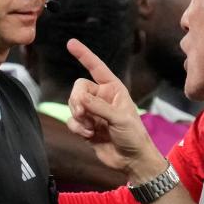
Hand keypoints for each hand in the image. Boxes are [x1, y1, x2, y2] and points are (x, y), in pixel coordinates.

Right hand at [66, 38, 160, 179]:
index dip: (84, 55)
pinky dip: (77, 128)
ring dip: (78, 117)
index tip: (70, 43)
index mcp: (114, 89)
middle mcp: (101, 97)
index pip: (96, 67)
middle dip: (77, 100)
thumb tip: (80, 99)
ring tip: (91, 129)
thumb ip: (98, 107)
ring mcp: (92, 112)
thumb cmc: (133, 135)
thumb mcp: (120, 118)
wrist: (131, 160)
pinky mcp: (85, 126)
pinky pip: (72, 120)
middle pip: (78, 88)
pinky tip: (89, 136)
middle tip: (82, 113)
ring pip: (72, 104)